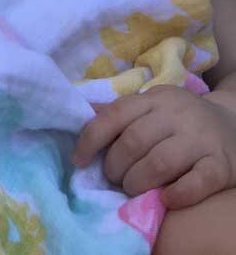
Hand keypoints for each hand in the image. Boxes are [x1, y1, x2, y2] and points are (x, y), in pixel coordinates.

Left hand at [73, 85, 235, 208]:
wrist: (233, 124)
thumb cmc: (181, 119)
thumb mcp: (152, 106)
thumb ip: (122, 112)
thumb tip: (82, 114)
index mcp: (153, 99)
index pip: (115, 115)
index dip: (92, 139)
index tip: (79, 161)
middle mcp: (176, 114)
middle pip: (134, 141)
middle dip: (116, 166)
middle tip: (114, 179)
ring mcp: (199, 138)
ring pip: (161, 162)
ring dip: (139, 181)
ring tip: (133, 189)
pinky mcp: (221, 164)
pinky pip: (197, 181)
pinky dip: (178, 194)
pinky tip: (166, 200)